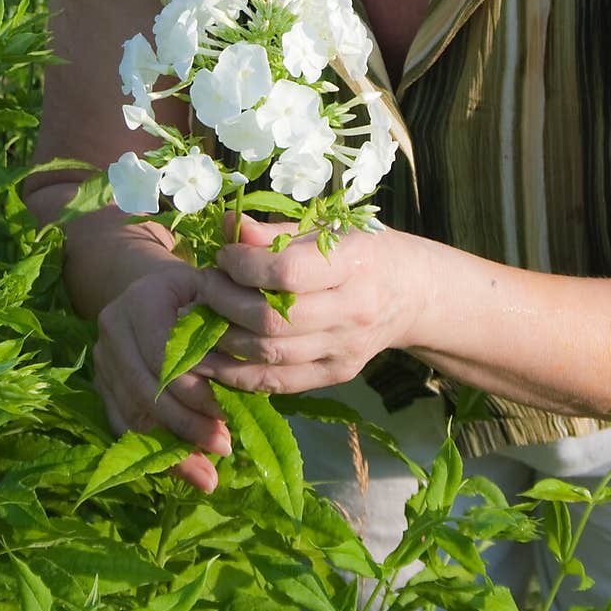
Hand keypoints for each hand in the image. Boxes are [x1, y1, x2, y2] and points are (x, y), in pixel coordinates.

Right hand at [93, 261, 231, 493]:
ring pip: (133, 415)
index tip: (227, 413)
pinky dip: (154, 453)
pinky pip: (123, 427)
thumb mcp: (210, 288)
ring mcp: (102, 361)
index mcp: (140, 302)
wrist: (147, 287)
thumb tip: (251, 360)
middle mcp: (113, 330)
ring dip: (172, 447)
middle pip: (146, 391)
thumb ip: (225, 317)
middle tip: (223, 445)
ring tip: (208, 472)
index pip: (164, 357)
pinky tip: (184, 471)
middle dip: (187, 424)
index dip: (195, 390)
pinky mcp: (100, 386)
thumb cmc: (191, 289)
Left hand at [194, 215, 424, 394]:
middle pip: (273, 319)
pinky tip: (211, 359)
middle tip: (204, 286)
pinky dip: (237, 375)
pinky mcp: (336, 374)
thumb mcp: (327, 229)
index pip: (286, 273)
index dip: (244, 266)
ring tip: (201, 318)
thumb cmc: (362, 250)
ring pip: (270, 355)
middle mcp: (352, 311)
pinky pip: (278, 383)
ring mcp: (345, 349)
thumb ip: (275, 232)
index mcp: (353, 264)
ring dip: (223, 339)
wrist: (410, 292)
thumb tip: (227, 226)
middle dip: (224, 302)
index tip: (223, 256)